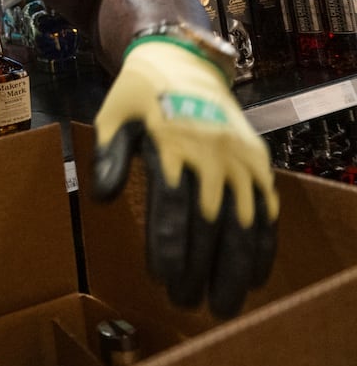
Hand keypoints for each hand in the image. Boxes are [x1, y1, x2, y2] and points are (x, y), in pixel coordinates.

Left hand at [93, 35, 277, 316]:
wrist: (184, 61)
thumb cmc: (139, 93)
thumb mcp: (112, 115)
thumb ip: (108, 155)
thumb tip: (100, 196)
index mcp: (172, 143)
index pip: (172, 204)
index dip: (170, 244)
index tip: (162, 278)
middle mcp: (211, 153)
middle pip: (210, 221)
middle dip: (200, 268)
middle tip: (187, 304)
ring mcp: (240, 159)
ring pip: (243, 222)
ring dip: (234, 267)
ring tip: (222, 304)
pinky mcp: (257, 161)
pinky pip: (265, 208)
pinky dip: (263, 244)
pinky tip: (254, 276)